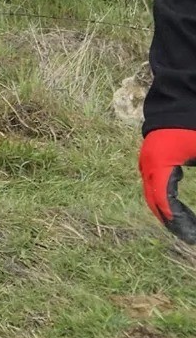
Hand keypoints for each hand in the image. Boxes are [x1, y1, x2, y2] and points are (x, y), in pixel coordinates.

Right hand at [139, 128, 195, 242]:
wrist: (179, 100)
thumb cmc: (192, 127)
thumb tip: (195, 215)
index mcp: (159, 165)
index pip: (164, 200)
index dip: (177, 221)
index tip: (190, 236)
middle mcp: (148, 164)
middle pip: (153, 199)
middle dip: (169, 219)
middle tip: (187, 236)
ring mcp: (147, 159)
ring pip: (151, 192)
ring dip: (165, 209)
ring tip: (182, 225)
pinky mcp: (152, 155)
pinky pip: (154, 182)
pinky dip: (163, 197)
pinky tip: (176, 205)